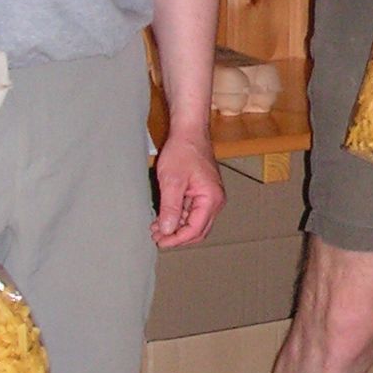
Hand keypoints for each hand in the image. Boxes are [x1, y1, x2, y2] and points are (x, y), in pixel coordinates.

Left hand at [152, 132, 225, 247]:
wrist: (189, 131)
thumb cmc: (183, 151)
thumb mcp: (172, 181)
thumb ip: (170, 208)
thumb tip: (167, 231)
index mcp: (211, 199)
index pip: (195, 229)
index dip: (176, 239)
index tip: (160, 241)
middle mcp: (215, 201)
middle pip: (198, 230)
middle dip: (177, 236)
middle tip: (157, 237)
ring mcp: (211, 196)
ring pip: (195, 222)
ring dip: (177, 227)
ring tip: (157, 227)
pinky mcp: (204, 192)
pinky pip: (193, 211)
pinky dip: (179, 217)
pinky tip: (164, 216)